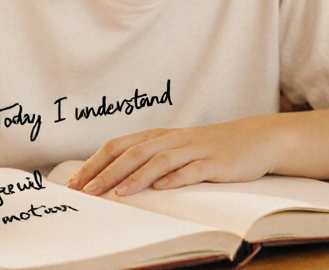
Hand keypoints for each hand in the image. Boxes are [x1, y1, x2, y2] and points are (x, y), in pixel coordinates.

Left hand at [65, 115, 286, 196]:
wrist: (252, 139)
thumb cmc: (206, 148)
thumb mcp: (173, 149)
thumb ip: (146, 159)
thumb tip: (111, 178)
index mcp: (155, 136)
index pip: (116, 147)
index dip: (94, 163)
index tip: (75, 183)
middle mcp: (170, 140)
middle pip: (131, 154)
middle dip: (106, 173)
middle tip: (87, 191)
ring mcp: (192, 149)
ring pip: (158, 161)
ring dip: (135, 177)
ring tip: (118, 193)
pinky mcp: (213, 162)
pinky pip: (191, 169)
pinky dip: (175, 178)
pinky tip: (161, 188)